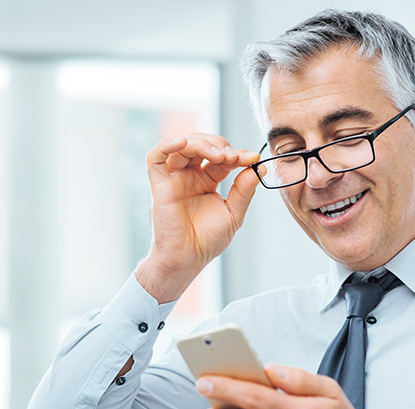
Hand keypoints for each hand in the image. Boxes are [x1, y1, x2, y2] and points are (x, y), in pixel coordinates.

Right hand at [135, 134, 262, 302]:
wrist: (187, 260)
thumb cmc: (207, 242)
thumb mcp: (233, 214)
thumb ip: (244, 190)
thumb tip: (259, 167)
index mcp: (207, 182)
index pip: (221, 158)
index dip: (237, 154)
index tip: (252, 157)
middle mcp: (190, 177)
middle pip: (202, 145)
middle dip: (220, 145)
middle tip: (234, 157)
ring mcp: (174, 179)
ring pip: (183, 146)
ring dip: (203, 144)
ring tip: (220, 156)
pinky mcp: (159, 185)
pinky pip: (154, 157)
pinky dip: (167, 145)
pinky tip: (183, 143)